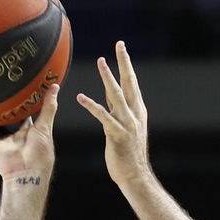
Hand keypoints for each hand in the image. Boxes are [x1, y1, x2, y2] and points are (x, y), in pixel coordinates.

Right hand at [0, 84, 58, 186]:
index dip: (28, 103)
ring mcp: (7, 142)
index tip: (26, 90)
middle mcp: (19, 136)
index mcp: (33, 132)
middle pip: (12, 119)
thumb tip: (54, 87)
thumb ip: (48, 108)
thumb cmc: (39, 154)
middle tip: (5, 93)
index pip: (30, 114)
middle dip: (9, 109)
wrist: (26, 173)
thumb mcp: (45, 127)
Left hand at [77, 41, 151, 191]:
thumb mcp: (126, 128)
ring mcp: (127, 124)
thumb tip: (111, 97)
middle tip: (119, 44)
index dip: (127, 65)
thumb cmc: (128, 154)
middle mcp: (135, 114)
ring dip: (108, 78)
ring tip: (100, 61)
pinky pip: (103, 117)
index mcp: (138, 111)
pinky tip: (81, 97)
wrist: (134, 175)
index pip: (132, 83)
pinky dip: (92, 106)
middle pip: (129, 83)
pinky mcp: (117, 135)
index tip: (122, 48)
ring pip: (117, 96)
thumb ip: (119, 111)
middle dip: (124, 63)